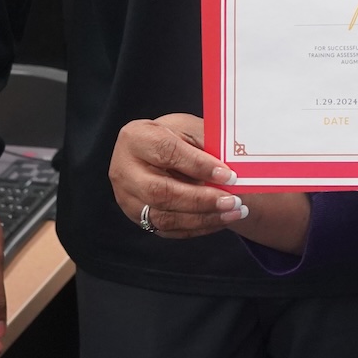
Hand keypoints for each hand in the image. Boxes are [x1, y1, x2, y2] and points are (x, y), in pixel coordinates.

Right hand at [108, 113, 245, 239]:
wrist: (157, 153)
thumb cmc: (175, 136)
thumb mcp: (189, 128)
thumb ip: (206, 144)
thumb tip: (231, 167)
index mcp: (135, 138)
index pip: (167, 152)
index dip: (198, 165)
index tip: (228, 175)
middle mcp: (124, 171)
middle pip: (160, 192)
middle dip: (200, 199)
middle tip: (233, 200)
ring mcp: (129, 199)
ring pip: (164, 217)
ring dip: (203, 217)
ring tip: (233, 212)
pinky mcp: (138, 218)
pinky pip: (169, 230)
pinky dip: (198, 227)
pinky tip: (220, 219)